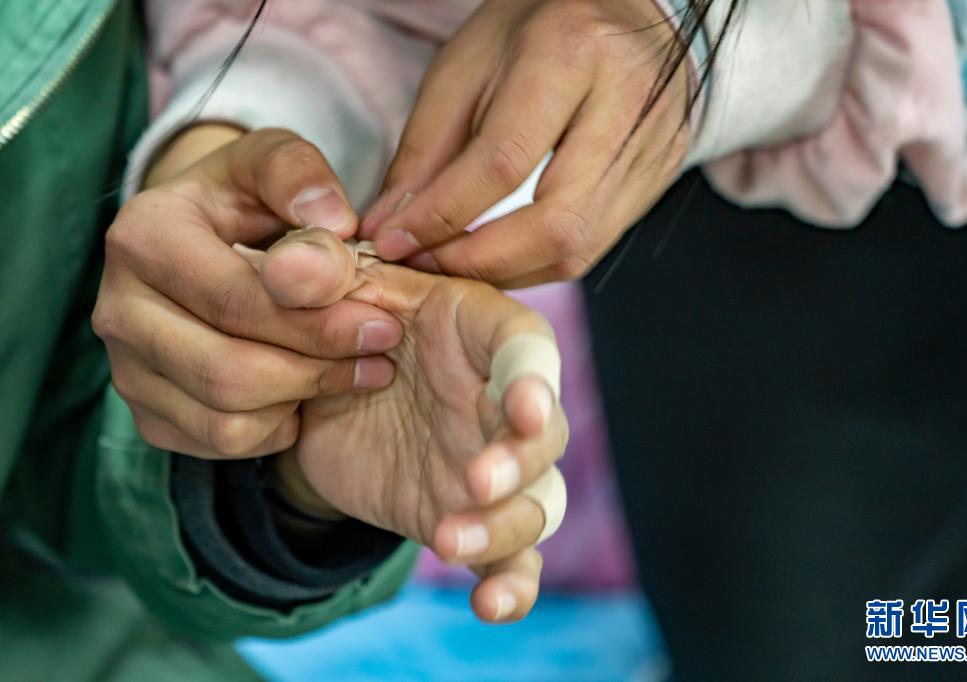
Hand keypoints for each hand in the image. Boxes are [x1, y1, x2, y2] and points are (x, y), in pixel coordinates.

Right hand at [92, 127, 402, 457]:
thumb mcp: (271, 162)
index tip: (384, 324)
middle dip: (318, 370)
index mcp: (143, 238)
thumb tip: (333, 222)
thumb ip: (300, 177)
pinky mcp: (145, 412)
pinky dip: (274, 427)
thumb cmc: (245, 198)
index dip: (319, 322)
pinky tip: (305, 389)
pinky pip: (220, 443)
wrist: (200, 239)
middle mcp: (118, 309)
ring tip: (353, 370)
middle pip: (227, 372)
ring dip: (302, 401)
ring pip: (225, 420)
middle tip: (380, 355)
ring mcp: (126, 369)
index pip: (236, 302)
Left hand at [238, 228, 568, 622]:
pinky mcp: (474, 518)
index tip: (526, 408)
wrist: (325, 395)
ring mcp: (495, 465)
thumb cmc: (346, 325)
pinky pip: (511, 559)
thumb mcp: (329, 294)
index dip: (535, 378)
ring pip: (537, 503)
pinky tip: (490, 607)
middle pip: (545, 434)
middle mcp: (503, 401)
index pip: (526, 349)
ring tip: (451, 539)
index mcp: (481, 332)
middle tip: (477, 480)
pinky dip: (512, 585)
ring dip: (507, 526)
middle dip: (521, 460)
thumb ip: (314, 273)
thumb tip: (291, 262)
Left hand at [362, 0, 688, 287]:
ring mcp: (653, 149)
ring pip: (579, 249)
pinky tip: (499, 256)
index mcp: (571, 54)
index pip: (504, 161)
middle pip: (556, 224)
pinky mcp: (658, 180)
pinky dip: (536, 264)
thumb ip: (425, 150)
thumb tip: (391, 226)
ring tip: (456, 265)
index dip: (442, 215)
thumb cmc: (539, 29)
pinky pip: (593, 247)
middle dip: (479, 261)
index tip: (393, 242)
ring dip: (506, 272)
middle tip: (427, 267)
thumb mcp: (465, 66)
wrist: (628, 12)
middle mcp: (626, 105)